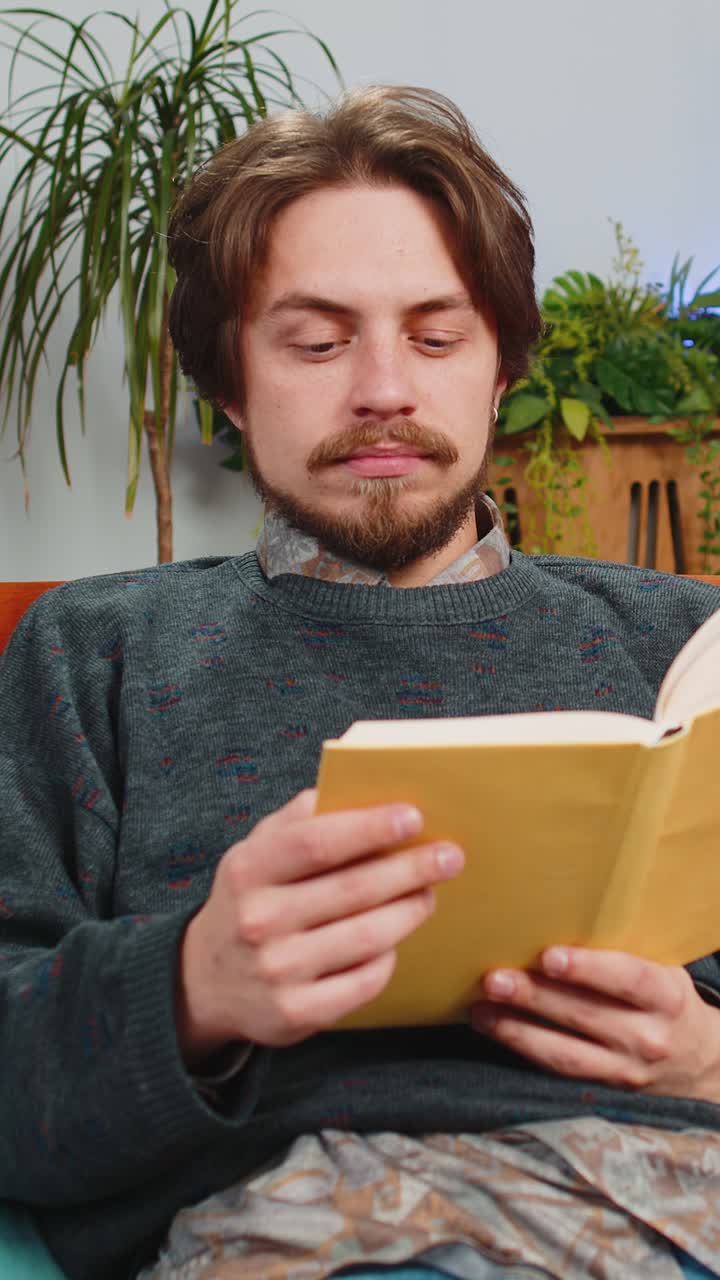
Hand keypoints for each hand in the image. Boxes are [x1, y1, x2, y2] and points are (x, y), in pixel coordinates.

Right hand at [176, 789, 463, 1062]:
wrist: (206, 980)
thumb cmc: (250, 898)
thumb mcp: (258, 849)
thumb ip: (303, 818)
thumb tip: (367, 792)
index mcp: (247, 869)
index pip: (317, 842)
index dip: (370, 828)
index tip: (414, 817)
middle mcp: (258, 921)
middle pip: (354, 889)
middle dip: (411, 869)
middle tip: (449, 856)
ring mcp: (276, 971)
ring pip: (368, 936)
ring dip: (410, 910)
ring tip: (428, 893)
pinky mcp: (296, 1013)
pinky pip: (365, 981)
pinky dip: (388, 956)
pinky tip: (395, 939)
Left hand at [471, 946, 719, 1104]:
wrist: (700, 1063)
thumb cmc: (665, 998)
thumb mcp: (661, 969)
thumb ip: (623, 948)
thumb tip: (561, 906)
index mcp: (666, 996)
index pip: (629, 980)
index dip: (589, 969)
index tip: (549, 957)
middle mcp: (648, 1037)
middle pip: (586, 1015)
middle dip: (535, 996)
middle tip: (494, 978)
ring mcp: (625, 1070)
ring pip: (565, 1052)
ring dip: (517, 1029)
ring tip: (480, 1007)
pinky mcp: (603, 1089)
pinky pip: (558, 1071)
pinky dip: (522, 1048)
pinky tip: (493, 1027)